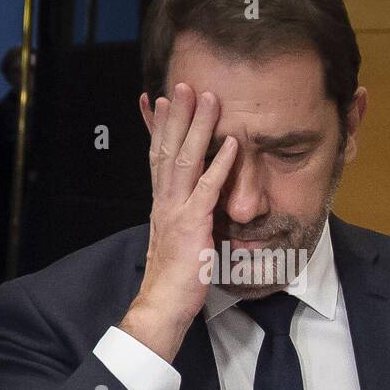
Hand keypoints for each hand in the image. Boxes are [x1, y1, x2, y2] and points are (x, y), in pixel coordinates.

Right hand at [120, 83, 236, 360]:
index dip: (159, 127)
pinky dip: (220, 164)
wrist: (162, 306)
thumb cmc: (173, 278)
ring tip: (208, 99)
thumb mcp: (177, 239)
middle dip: (177, 115)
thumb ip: (182, 217)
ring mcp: (176, 211)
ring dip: (198, 127)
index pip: (157, 157)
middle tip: (185, 83)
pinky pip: (207, 189)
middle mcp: (164, 201)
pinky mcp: (192, 225)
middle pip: (167, 149)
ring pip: (184, 159)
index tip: (161, 100)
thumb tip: (190, 207)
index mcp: (160, 204)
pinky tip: (231, 143)